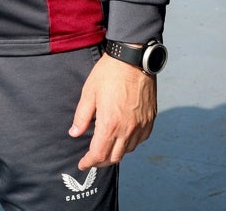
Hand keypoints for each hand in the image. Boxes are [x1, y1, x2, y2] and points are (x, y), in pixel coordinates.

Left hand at [68, 51, 157, 169]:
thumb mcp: (88, 93)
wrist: (133, 61)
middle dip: (101, 161)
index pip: (98, 153)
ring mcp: (141, 125)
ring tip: (105, 149)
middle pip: (114, 157)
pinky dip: (129, 145)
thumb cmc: (108, 74)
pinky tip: (122, 138)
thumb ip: (82, 117)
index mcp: (110, 124)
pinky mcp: (150, 120)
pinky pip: (140, 140)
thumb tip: (74, 133)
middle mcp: (128, 129)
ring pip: (128, 151)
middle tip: (91, 159)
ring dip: (115, 154)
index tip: (82, 164)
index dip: (89, 162)